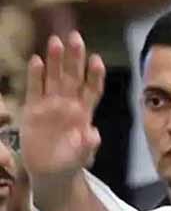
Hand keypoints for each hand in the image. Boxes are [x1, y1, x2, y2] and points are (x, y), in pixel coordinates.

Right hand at [20, 33, 103, 184]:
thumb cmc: (72, 161)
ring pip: (54, 78)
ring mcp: (51, 105)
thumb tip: (94, 134)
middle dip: (75, 58)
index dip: (94, 75)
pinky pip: (34, 90)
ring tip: (55, 41)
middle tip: (75, 37)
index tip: (97, 60)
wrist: (51, 173)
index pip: (92, 89)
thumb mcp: (83, 156)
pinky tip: (36, 60)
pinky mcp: (33, 110)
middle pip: (73, 77)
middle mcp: (69, 104)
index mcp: (85, 112)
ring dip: (55, 60)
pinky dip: (35, 76)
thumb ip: (88, 145)